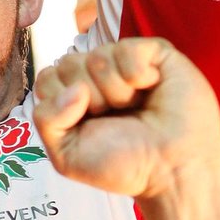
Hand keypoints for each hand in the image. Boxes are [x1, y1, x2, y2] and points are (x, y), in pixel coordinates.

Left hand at [33, 38, 219, 199]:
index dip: (62, 103)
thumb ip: (47, 119)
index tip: (88, 125)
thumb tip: (72, 86)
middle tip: (117, 118)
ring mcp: (124, 61)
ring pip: (97, 57)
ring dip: (116, 92)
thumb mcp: (68, 155)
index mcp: (75, 95)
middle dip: (91, 100)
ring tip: (137, 107)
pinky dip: (136, 74)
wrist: (173, 171)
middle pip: (68, 64)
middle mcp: (97, 74)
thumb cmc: (125, 165)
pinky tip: (151, 87)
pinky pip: (127, 49)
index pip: (47, 78)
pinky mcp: (154, 53)